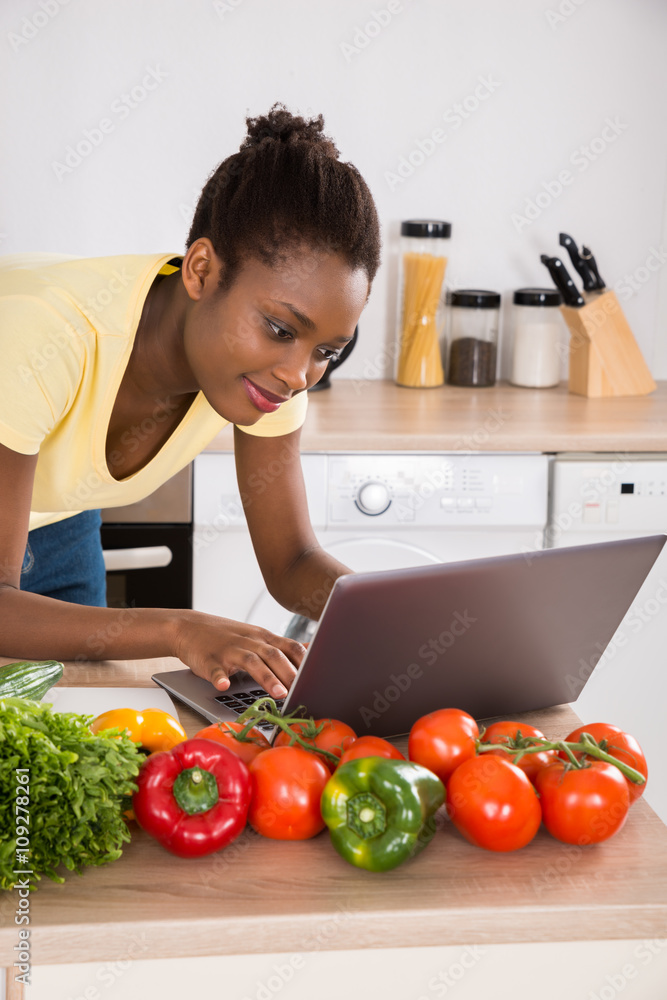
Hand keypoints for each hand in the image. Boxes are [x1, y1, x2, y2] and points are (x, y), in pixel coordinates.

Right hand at [173, 611, 306, 697]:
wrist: (188, 627)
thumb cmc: (227, 636)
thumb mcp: (257, 637)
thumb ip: (280, 646)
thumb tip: (310, 650)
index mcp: (262, 637)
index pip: (289, 646)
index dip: (304, 661)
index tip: (319, 675)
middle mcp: (249, 641)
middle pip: (274, 654)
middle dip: (290, 673)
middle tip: (304, 690)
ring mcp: (229, 650)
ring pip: (251, 662)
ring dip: (267, 677)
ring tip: (279, 693)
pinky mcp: (208, 660)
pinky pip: (215, 669)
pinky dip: (220, 677)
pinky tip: (224, 685)